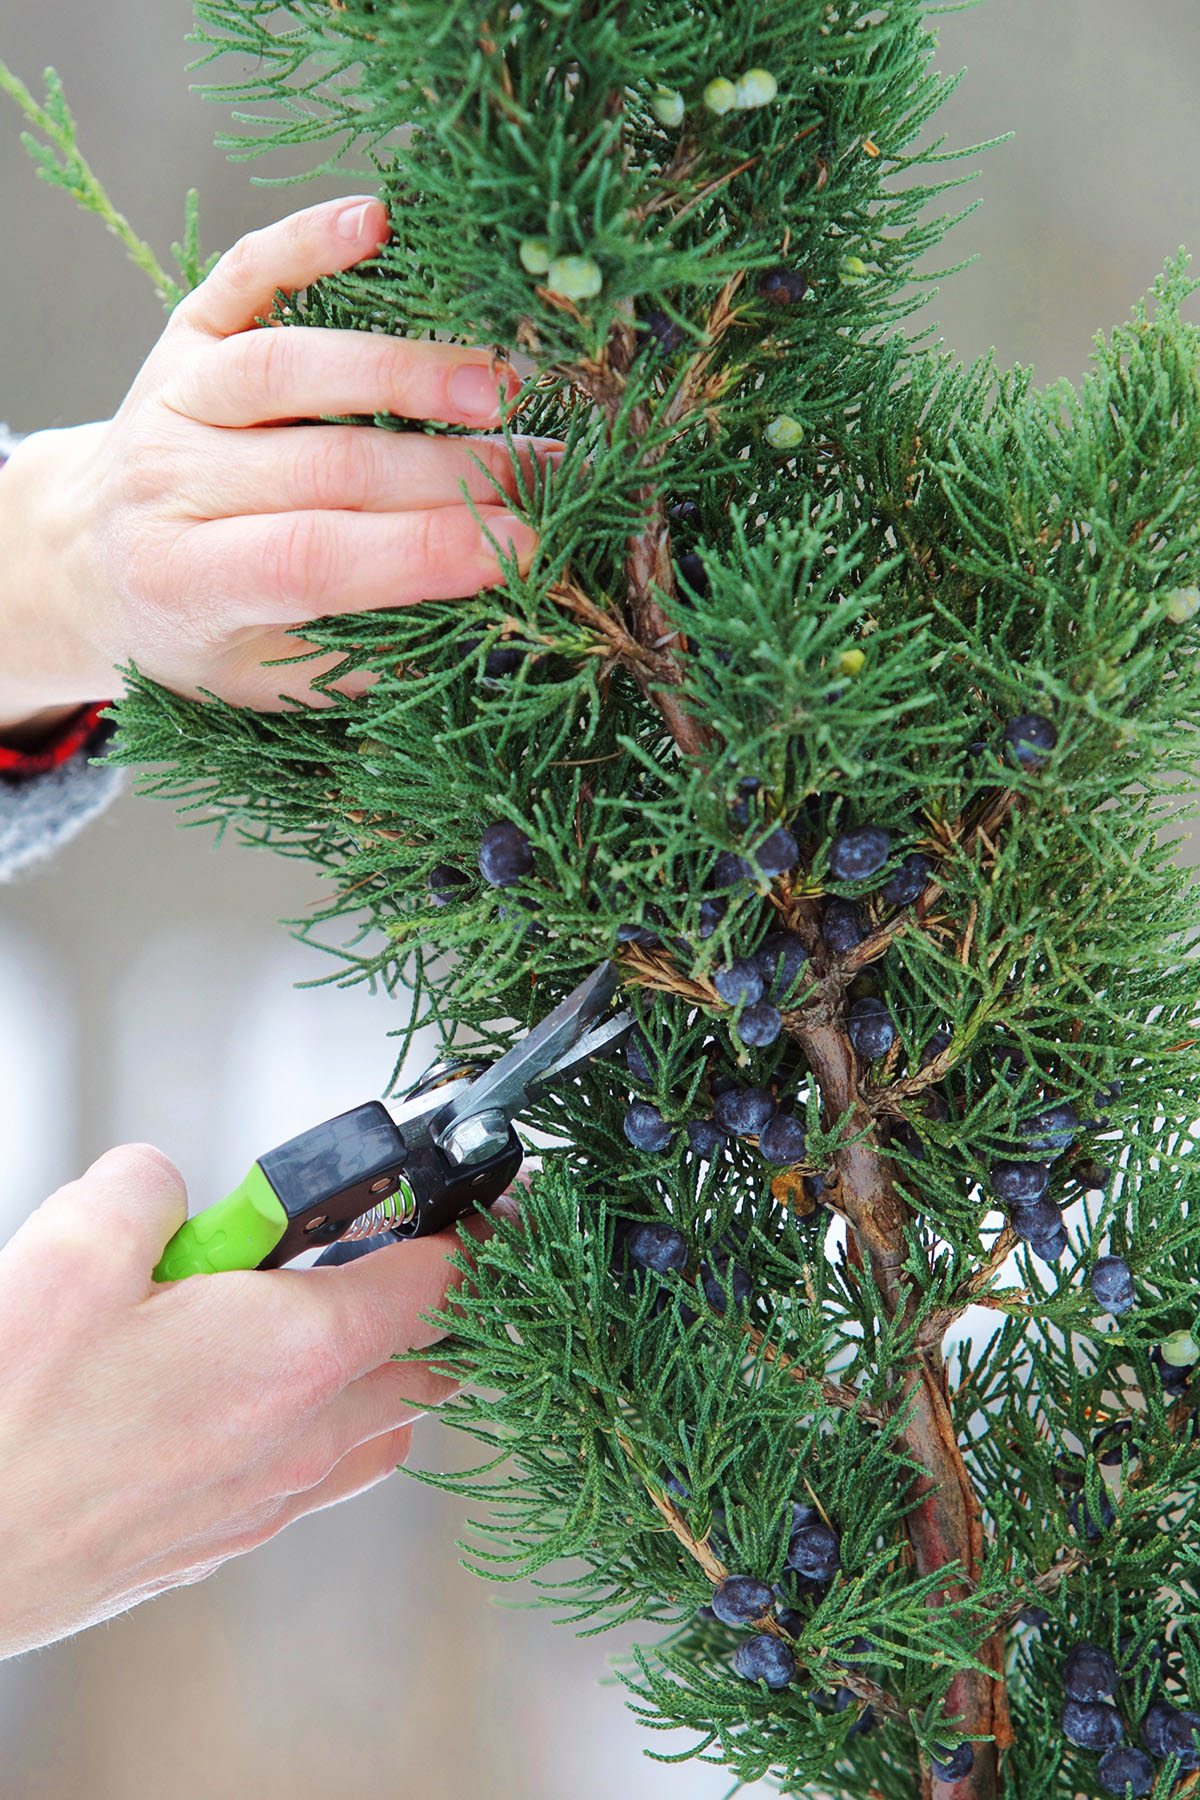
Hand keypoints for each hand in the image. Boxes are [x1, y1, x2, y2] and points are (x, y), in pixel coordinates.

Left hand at [0, 194, 555, 727]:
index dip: (423, 553)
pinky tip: (377, 221)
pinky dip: (304, 241)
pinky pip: (243, 275)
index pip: (314, 559)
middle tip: (549, 475)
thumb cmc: (195, 632)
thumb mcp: (262, 680)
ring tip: (502, 387)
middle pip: (326, 464)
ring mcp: (171, 395)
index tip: (523, 550)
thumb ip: (361, 657)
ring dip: (404, 371)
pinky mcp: (183, 331)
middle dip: (452, 472)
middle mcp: (166, 479)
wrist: (89, 559)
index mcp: (183, 580)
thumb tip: (487, 620)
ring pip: (291, 366)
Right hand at [0, 1142, 507, 1656]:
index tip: (477, 1205)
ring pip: (381, 1426)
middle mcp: (303, 1435)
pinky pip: (321, 1475)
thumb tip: (165, 1185)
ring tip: (310, 1320)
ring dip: (378, 1367)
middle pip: (430, 1359)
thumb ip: (149, 1187)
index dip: (469, 1230)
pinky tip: (249, 1397)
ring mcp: (268, 1499)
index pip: (438, 1281)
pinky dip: (322, 1426)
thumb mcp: (75, 1246)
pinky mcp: (223, 1541)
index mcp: (295, 1351)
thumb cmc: (9, 1425)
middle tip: (380, 1249)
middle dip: (430, 1299)